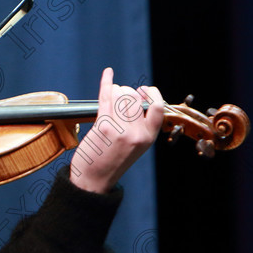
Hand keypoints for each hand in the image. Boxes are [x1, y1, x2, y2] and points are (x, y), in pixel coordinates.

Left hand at [69, 68, 163, 192]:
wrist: (94, 179)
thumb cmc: (112, 161)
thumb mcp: (136, 146)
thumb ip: (141, 126)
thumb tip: (140, 99)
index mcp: (148, 137)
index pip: (158, 107)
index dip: (152, 94)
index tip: (144, 90)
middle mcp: (137, 133)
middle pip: (135, 98)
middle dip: (127, 92)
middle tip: (119, 97)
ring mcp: (120, 130)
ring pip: (121, 95)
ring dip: (115, 90)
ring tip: (112, 96)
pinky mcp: (103, 127)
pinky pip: (106, 97)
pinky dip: (106, 82)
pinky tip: (108, 73)